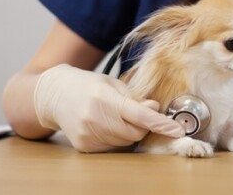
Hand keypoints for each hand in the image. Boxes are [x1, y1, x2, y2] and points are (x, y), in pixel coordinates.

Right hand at [34, 64, 184, 151]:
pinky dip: (115, 139)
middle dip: (143, 126)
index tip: (176, 129)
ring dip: (128, 132)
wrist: (55, 94)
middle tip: (136, 113)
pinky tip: (104, 125)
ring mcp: (88, 134)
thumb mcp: (112, 83)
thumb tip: (156, 110)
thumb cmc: (87, 85)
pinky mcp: (84, 146)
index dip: (160, 123)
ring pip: (124, 142)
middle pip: (135, 133)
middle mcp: (95, 118)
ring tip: (114, 116)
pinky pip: (112, 148)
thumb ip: (135, 98)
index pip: (139, 115)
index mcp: (105, 98)